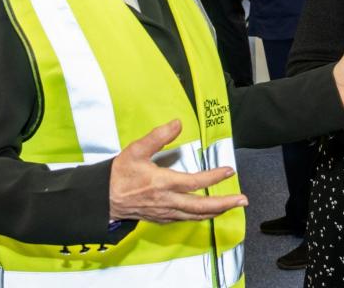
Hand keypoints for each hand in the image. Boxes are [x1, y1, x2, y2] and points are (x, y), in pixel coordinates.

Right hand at [109, 120, 247, 222]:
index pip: (194, 182)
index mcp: (162, 183)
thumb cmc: (118, 175)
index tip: (229, 171)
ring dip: (216, 211)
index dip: (214, 177)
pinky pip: (186, 219)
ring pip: (195, 215)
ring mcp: (165, 212)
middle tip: (242, 200)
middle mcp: (167, 201)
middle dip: (224, 203)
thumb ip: (158, 136)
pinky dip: (200, 216)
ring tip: (232, 206)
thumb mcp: (136, 150)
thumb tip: (177, 123)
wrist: (101, 199)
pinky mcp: (161, 218)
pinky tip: (208, 212)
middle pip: (201, 206)